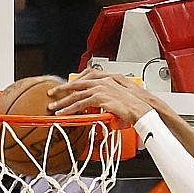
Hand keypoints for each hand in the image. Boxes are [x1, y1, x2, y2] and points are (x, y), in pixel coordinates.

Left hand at [48, 70, 162, 125]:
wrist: (142, 108)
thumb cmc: (134, 106)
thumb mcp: (118, 99)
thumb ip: (107, 100)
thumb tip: (100, 107)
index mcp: (106, 79)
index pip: (85, 79)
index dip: (72, 84)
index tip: (63, 89)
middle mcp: (102, 81)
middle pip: (77, 84)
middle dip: (62, 90)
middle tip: (51, 94)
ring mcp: (100, 89)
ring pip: (76, 94)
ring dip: (63, 101)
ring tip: (53, 108)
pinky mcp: (100, 98)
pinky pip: (80, 103)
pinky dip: (69, 109)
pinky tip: (63, 113)